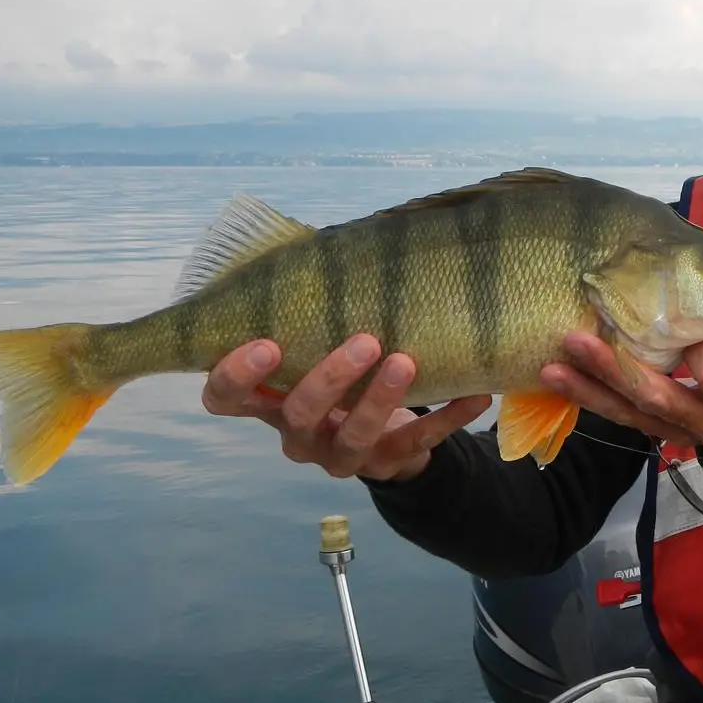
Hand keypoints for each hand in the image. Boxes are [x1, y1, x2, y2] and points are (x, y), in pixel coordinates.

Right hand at [201, 333, 491, 480]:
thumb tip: (299, 238)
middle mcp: (296, 433)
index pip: (226, 397)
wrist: (385, 427)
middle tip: (364, 340)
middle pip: (297, 413)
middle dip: (328, 378)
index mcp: (266, 399)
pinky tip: (476, 395)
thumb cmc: (338, 367)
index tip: (267, 343)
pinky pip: (418, 446)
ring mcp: (340, 455)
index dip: (237, 376)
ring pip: (354, 437)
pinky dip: (447, 420)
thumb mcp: (311, 339)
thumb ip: (299, 305)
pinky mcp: (386, 465)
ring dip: (381, 399)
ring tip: (407, 360)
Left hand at [538, 332, 702, 449]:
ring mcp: (678, 431)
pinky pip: (620, 418)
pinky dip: (590, 398)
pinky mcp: (656, 432)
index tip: (677, 323)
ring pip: (631, 412)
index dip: (700, 357)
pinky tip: (558, 380)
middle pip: (660, 396)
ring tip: (553, 366)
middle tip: (580, 338)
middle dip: (618, 369)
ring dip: (590, 388)